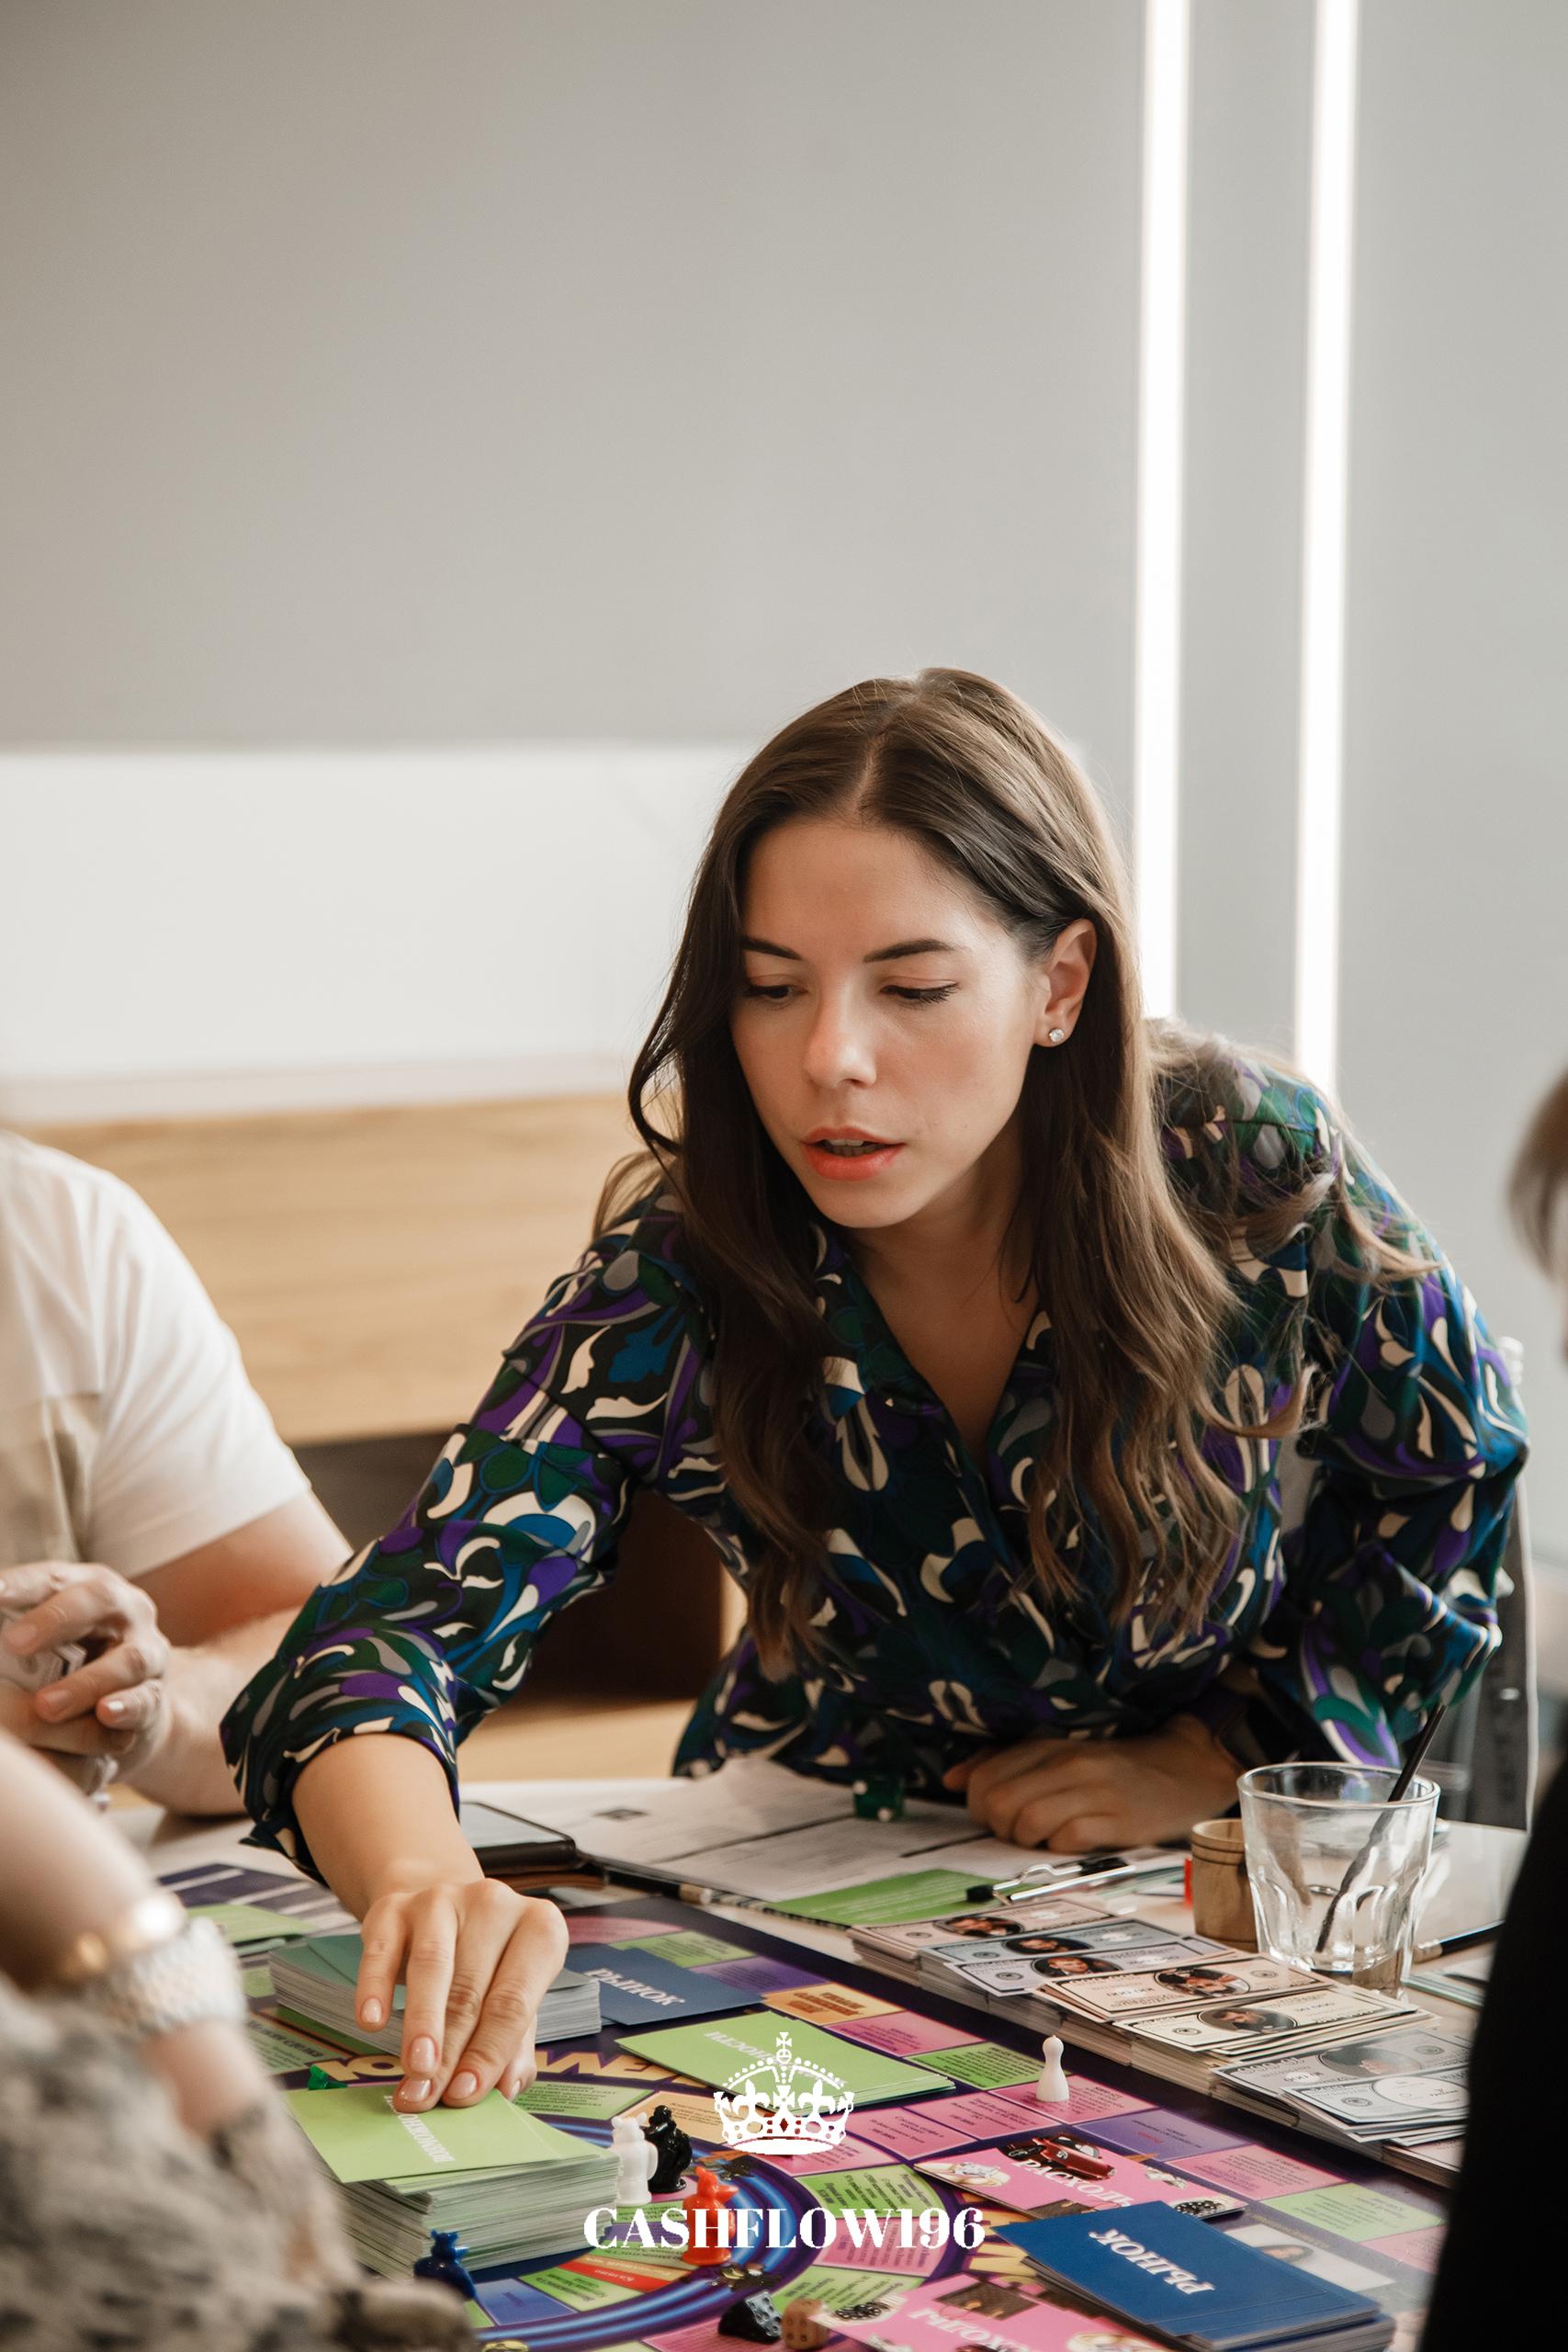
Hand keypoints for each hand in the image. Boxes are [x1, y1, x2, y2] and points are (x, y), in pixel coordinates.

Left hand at [0, 1561, 170, 1778]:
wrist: (133, 1698)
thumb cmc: (76, 1658)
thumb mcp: (47, 1638)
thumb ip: (19, 1639)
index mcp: (89, 1586)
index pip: (52, 1579)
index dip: (21, 1585)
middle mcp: (125, 1611)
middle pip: (97, 1600)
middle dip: (54, 1619)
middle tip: (13, 1642)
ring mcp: (146, 1652)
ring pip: (126, 1659)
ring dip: (84, 1684)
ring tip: (45, 1706)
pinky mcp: (154, 1694)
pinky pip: (144, 1700)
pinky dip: (125, 1708)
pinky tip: (105, 1714)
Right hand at [354, 1872, 568, 2112]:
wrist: (445, 1910)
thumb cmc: (488, 1964)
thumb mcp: (511, 1997)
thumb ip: (514, 2044)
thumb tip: (506, 2089)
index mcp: (539, 1928)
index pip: (513, 2001)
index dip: (490, 2052)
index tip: (467, 2093)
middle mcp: (495, 1904)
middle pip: (470, 1991)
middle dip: (449, 2052)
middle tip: (430, 2096)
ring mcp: (443, 1899)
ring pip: (432, 1967)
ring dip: (421, 2025)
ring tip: (414, 2069)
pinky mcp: (396, 1906)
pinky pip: (382, 1950)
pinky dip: (375, 1988)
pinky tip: (372, 2022)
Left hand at [942, 1715, 1240, 1850]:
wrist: (1183, 1769)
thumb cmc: (1110, 1768)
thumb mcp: (1058, 1754)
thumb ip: (1004, 1763)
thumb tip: (952, 1780)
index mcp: (1049, 1745)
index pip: (985, 1776)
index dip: (978, 1805)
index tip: (995, 1815)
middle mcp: (1068, 1764)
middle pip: (1000, 1802)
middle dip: (997, 1827)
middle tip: (1016, 1832)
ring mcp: (1094, 1792)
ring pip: (1028, 1821)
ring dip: (1025, 1841)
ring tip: (1040, 1841)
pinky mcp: (1119, 1821)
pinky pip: (1067, 1840)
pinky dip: (1059, 1848)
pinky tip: (1069, 1843)